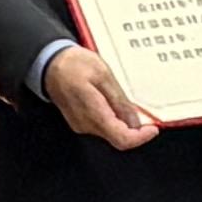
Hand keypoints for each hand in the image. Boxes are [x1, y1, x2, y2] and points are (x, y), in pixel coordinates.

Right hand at [33, 43, 160, 150]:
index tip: (152, 129)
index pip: (121, 138)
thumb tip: (135, 121)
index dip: (140, 137)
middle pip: (117, 138)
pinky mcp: (80, 122)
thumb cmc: (73, 64)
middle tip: (142, 111)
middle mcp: (85, 124)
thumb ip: (119, 100)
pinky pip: (103, 127)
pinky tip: (111, 102)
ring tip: (121, 100)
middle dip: (134, 129)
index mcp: (92, 112)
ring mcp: (81, 125)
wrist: (49, 63)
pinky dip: (113, 119)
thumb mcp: (103, 74)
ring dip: (123, 123)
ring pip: (111, 133)